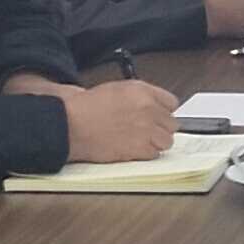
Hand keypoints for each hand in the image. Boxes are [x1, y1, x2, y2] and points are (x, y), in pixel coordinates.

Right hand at [53, 75, 182, 161]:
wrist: (71, 125)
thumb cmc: (86, 108)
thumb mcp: (116, 89)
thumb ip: (140, 97)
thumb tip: (154, 108)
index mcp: (142, 91)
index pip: (172, 102)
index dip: (164, 111)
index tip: (158, 117)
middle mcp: (148, 109)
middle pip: (172, 124)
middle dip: (160, 128)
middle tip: (147, 131)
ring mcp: (146, 130)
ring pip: (167, 141)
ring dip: (156, 143)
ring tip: (140, 141)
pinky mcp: (139, 148)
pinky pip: (155, 154)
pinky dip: (146, 154)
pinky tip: (132, 149)